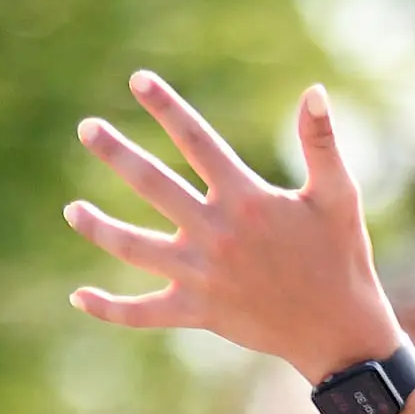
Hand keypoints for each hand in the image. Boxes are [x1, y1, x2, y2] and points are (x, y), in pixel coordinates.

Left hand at [66, 74, 402, 383]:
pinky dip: (110, 308)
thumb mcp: (339, 197)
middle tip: (87, 129)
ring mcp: (202, 275)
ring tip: (72, 210)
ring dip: (97, 227)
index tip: (138, 80)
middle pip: (152, 185)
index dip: (167, 108)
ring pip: (133, 247)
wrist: (341, 333)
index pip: (197, 142)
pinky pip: (144, 312)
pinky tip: (80, 297)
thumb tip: (315, 91)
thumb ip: (321, 143)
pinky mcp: (199, 311)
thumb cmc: (342, 259)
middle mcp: (216, 234)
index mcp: (246, 200)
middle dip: (116, 153)